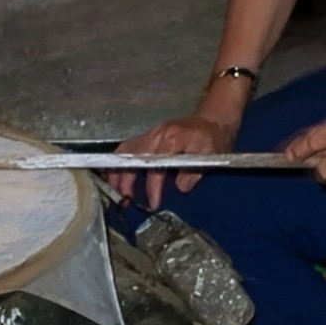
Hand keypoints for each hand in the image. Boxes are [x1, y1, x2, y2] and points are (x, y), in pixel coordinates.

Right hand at [108, 114, 235, 208]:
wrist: (212, 122)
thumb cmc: (212, 138)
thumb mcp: (210, 156)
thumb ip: (194, 172)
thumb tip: (180, 187)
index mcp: (171, 139)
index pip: (155, 165)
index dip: (152, 186)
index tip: (153, 202)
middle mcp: (157, 135)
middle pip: (132, 157)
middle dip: (124, 180)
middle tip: (125, 199)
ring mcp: (150, 135)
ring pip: (125, 152)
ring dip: (117, 172)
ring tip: (116, 191)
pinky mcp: (147, 138)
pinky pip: (126, 150)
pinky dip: (118, 163)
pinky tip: (114, 175)